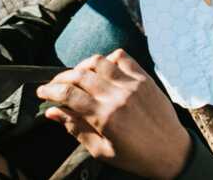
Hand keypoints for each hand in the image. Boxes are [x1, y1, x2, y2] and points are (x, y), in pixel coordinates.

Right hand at [38, 50, 191, 179]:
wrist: (171, 152)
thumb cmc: (136, 157)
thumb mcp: (101, 151)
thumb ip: (75, 129)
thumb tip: (52, 112)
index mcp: (105, 117)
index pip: (69, 94)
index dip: (50, 90)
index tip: (41, 92)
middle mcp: (118, 95)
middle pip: (79, 75)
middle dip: (61, 78)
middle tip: (53, 85)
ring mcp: (132, 83)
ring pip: (98, 60)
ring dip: (81, 65)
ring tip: (76, 76)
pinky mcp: (144, 78)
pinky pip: (122, 57)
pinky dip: (107, 59)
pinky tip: (102, 69)